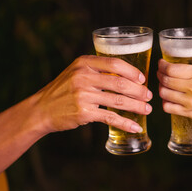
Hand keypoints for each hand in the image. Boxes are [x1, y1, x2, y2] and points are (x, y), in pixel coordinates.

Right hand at [34, 55, 152, 133]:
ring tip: (147, 110)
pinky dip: (126, 123)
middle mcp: (83, 77)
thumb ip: (98, 71)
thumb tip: (128, 76)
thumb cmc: (64, 90)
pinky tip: (135, 126)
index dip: (133, 72)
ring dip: (137, 106)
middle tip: (149, 96)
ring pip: (119, 100)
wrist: (42, 109)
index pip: (115, 64)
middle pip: (120, 83)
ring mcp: (83, 95)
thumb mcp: (76, 72)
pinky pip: (110, 117)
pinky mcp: (84, 113)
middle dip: (139, 91)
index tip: (143, 79)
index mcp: (84, 63)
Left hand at [157, 59, 191, 130]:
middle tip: (159, 72)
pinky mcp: (190, 113)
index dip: (162, 65)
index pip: (172, 68)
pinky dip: (165, 102)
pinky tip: (167, 99)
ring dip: (160, 88)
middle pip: (166, 79)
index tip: (161, 63)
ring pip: (164, 93)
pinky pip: (168, 107)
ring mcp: (190, 101)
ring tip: (162, 85)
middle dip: (159, 74)